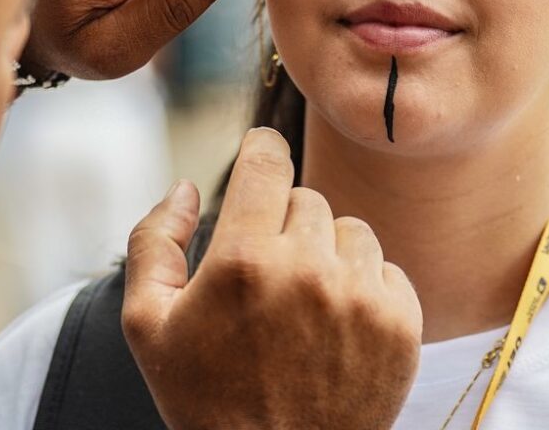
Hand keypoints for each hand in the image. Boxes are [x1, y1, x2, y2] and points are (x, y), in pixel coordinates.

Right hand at [122, 129, 422, 429]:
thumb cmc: (205, 400)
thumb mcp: (147, 325)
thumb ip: (154, 241)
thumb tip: (186, 186)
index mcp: (243, 260)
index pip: (268, 160)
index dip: (263, 149)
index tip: (263, 153)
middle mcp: (308, 270)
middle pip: (306, 200)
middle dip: (285, 227)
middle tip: (266, 279)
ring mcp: (360, 297)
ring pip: (350, 231)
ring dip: (328, 255)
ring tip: (302, 306)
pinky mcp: (400, 325)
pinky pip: (386, 270)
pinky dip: (364, 289)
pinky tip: (336, 327)